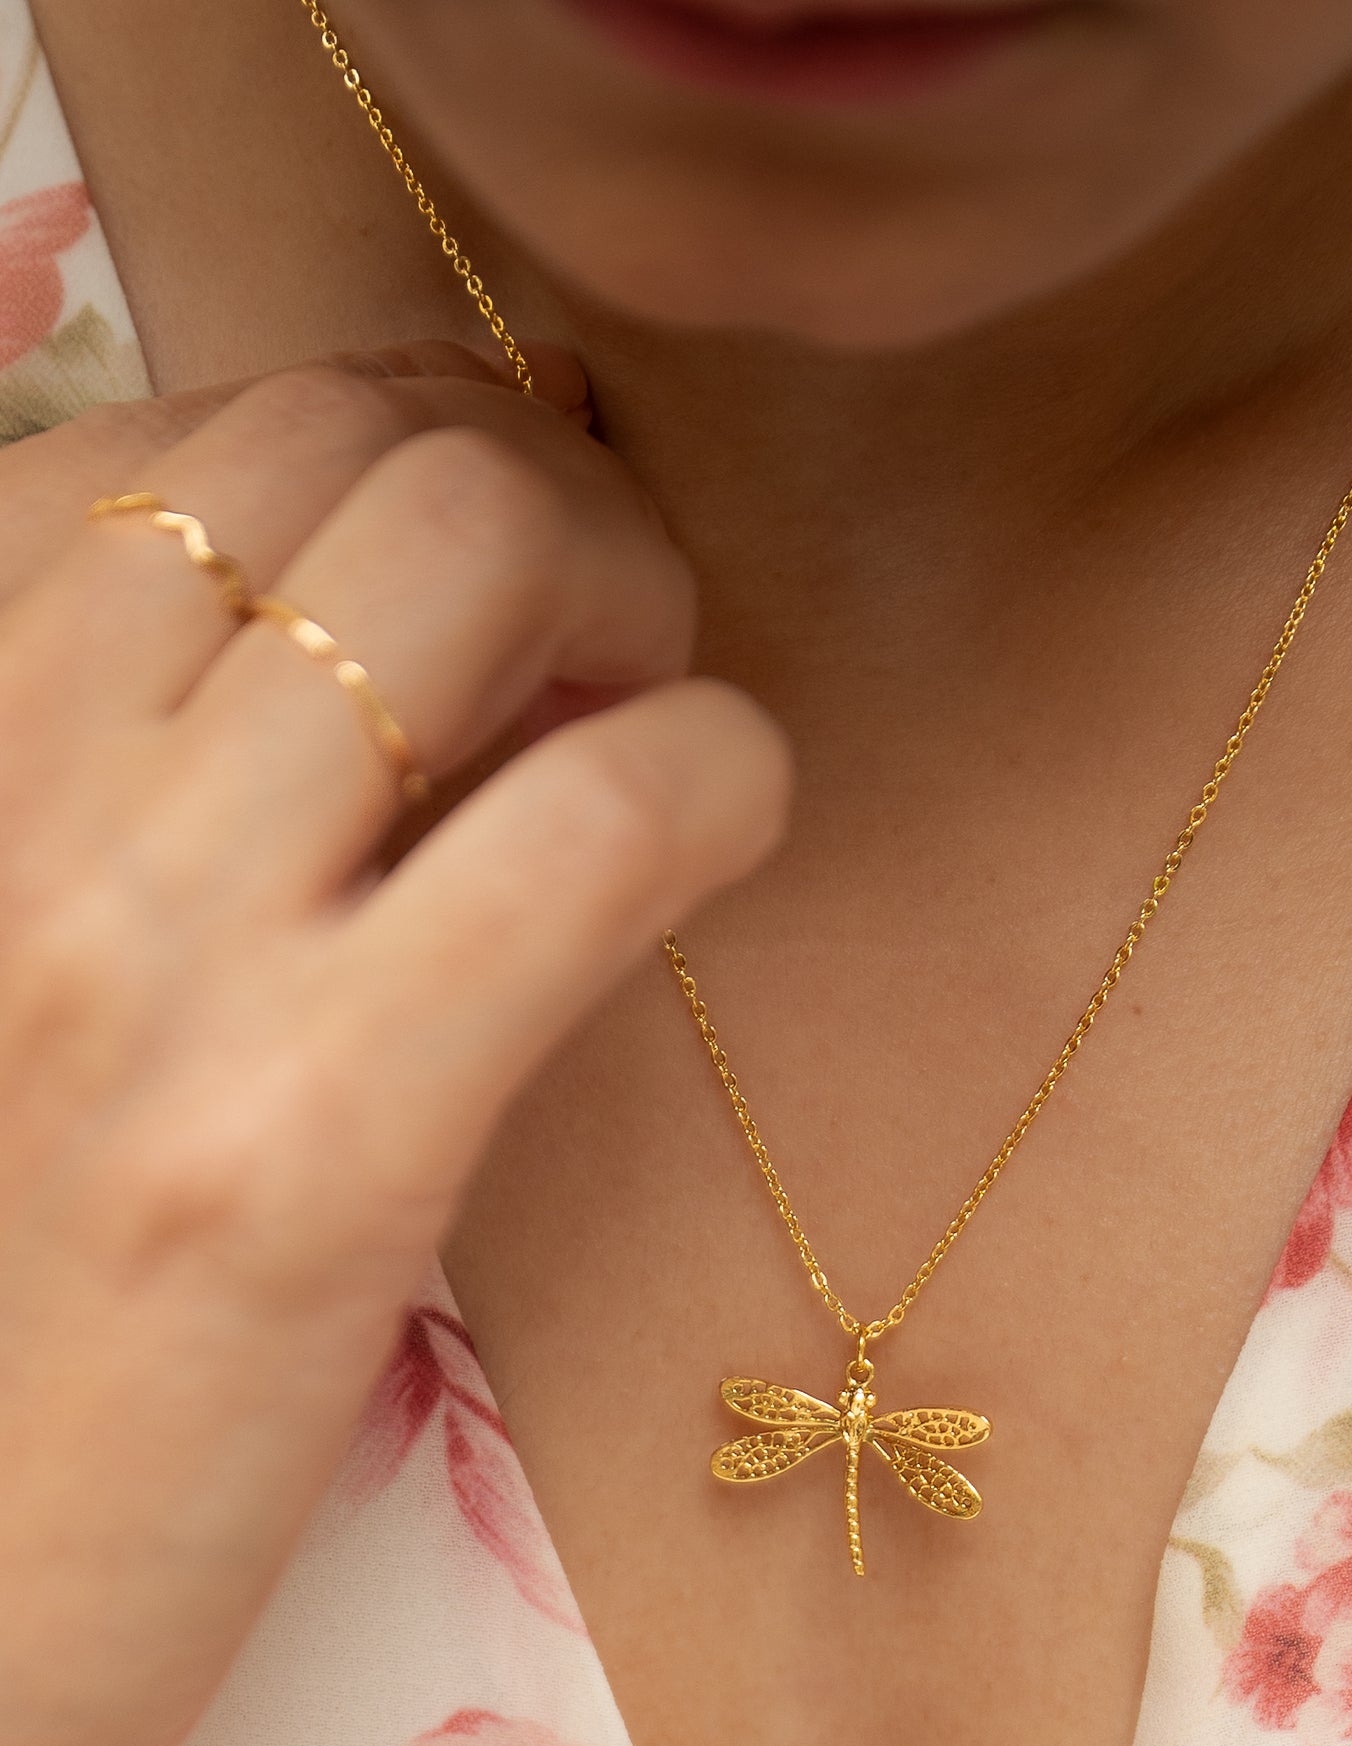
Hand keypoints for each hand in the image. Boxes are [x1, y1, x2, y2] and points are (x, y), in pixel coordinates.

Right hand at [0, 340, 789, 1745]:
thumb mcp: (7, 982)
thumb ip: (116, 800)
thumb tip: (370, 656)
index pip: (177, 436)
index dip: (384, 450)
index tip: (480, 576)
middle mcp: (6, 785)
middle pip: (345, 434)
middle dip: (536, 488)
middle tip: (598, 647)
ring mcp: (148, 949)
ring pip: (473, 543)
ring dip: (632, 594)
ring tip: (644, 730)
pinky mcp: (311, 1140)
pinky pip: (596, 817)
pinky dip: (713, 776)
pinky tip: (716, 834)